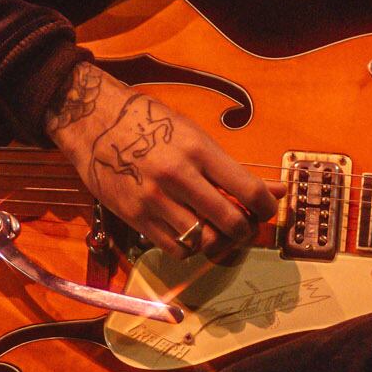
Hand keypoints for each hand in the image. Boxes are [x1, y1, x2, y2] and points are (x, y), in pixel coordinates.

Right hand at [42, 59, 282, 254]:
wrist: (93, 122)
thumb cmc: (149, 125)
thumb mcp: (195, 136)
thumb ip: (233, 169)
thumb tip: (277, 191)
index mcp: (198, 150)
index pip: (248, 190)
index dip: (266, 208)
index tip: (266, 211)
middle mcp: (178, 176)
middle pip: (231, 223)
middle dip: (246, 231)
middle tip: (245, 227)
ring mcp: (154, 200)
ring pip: (205, 242)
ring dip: (219, 243)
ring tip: (219, 232)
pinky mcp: (135, 217)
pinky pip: (176, 250)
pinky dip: (191, 249)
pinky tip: (191, 234)